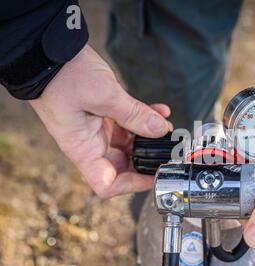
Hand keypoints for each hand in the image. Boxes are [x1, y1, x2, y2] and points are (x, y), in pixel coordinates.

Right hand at [29, 45, 172, 197]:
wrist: (46, 51)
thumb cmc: (62, 75)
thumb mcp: (104, 96)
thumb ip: (134, 115)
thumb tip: (160, 130)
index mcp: (83, 148)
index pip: (107, 184)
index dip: (132, 185)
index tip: (155, 175)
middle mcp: (89, 143)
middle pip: (122, 165)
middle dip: (146, 158)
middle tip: (167, 150)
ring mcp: (96, 129)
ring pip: (129, 143)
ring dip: (149, 136)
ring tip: (166, 126)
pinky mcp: (102, 115)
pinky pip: (127, 123)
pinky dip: (144, 118)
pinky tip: (159, 110)